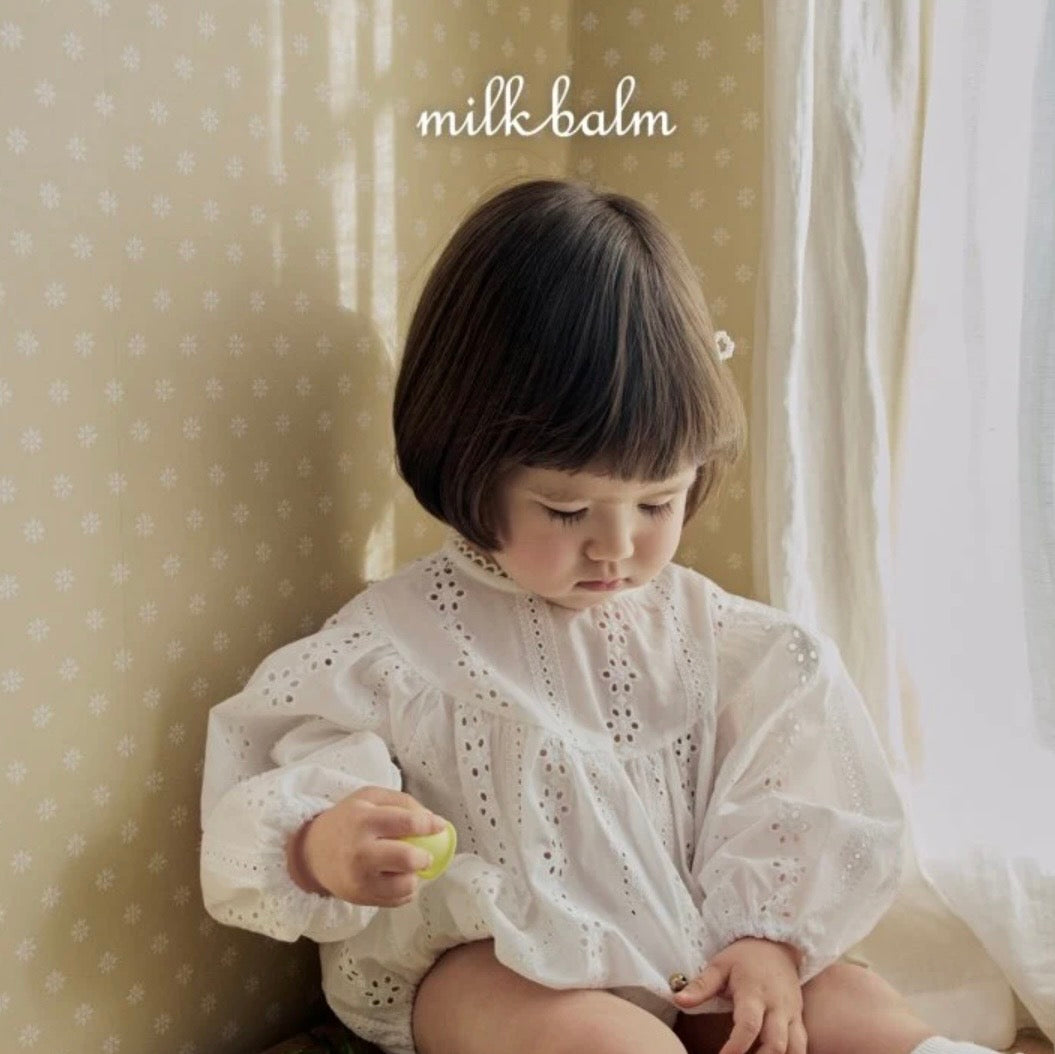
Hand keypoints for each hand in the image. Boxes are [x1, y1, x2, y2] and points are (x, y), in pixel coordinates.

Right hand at [287, 786, 447, 907]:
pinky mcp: (360, 898)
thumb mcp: (369, 797)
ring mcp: (360, 879)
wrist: (312, 852)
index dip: (430, 824)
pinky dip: (405, 891)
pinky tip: (397, 878)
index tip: (438, 825)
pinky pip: (397, 901)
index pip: (407, 823)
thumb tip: (431, 818)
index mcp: (364, 821)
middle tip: (425, 854)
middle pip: (407, 859)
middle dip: (424, 857)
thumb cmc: (347, 820)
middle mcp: (361, 852)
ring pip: (404, 885)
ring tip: (408, 868)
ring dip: (414, 876)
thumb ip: (401, 801)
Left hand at [673, 937, 805, 1053]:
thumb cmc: (743, 957)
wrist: (776, 944)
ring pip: (795, 1048)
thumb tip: (679, 1000)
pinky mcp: (798, 1019)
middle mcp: (776, 1006)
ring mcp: (791, 1014)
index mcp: (754, 992)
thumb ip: (701, 986)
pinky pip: (802, 1045)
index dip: (736, 1046)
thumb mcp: (719, 965)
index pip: (749, 1025)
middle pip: (776, 1043)